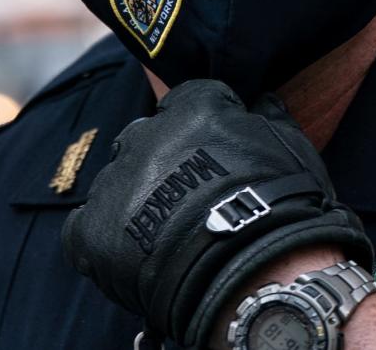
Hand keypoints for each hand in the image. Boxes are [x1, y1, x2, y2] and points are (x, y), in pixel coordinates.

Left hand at [62, 80, 370, 347]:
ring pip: (117, 181)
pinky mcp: (91, 229)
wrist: (255, 273)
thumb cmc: (282, 207)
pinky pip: (84, 226)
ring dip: (135, 200)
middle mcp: (146, 134)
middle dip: (163, 161)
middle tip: (191, 199)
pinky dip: (102, 238)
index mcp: (193, 108)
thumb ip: (270, 118)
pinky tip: (130, 256)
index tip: (216, 154)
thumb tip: (265, 101)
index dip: (203, 128)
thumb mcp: (291, 148)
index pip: (189, 101)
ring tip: (167, 237)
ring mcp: (115, 181)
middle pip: (147, 139)